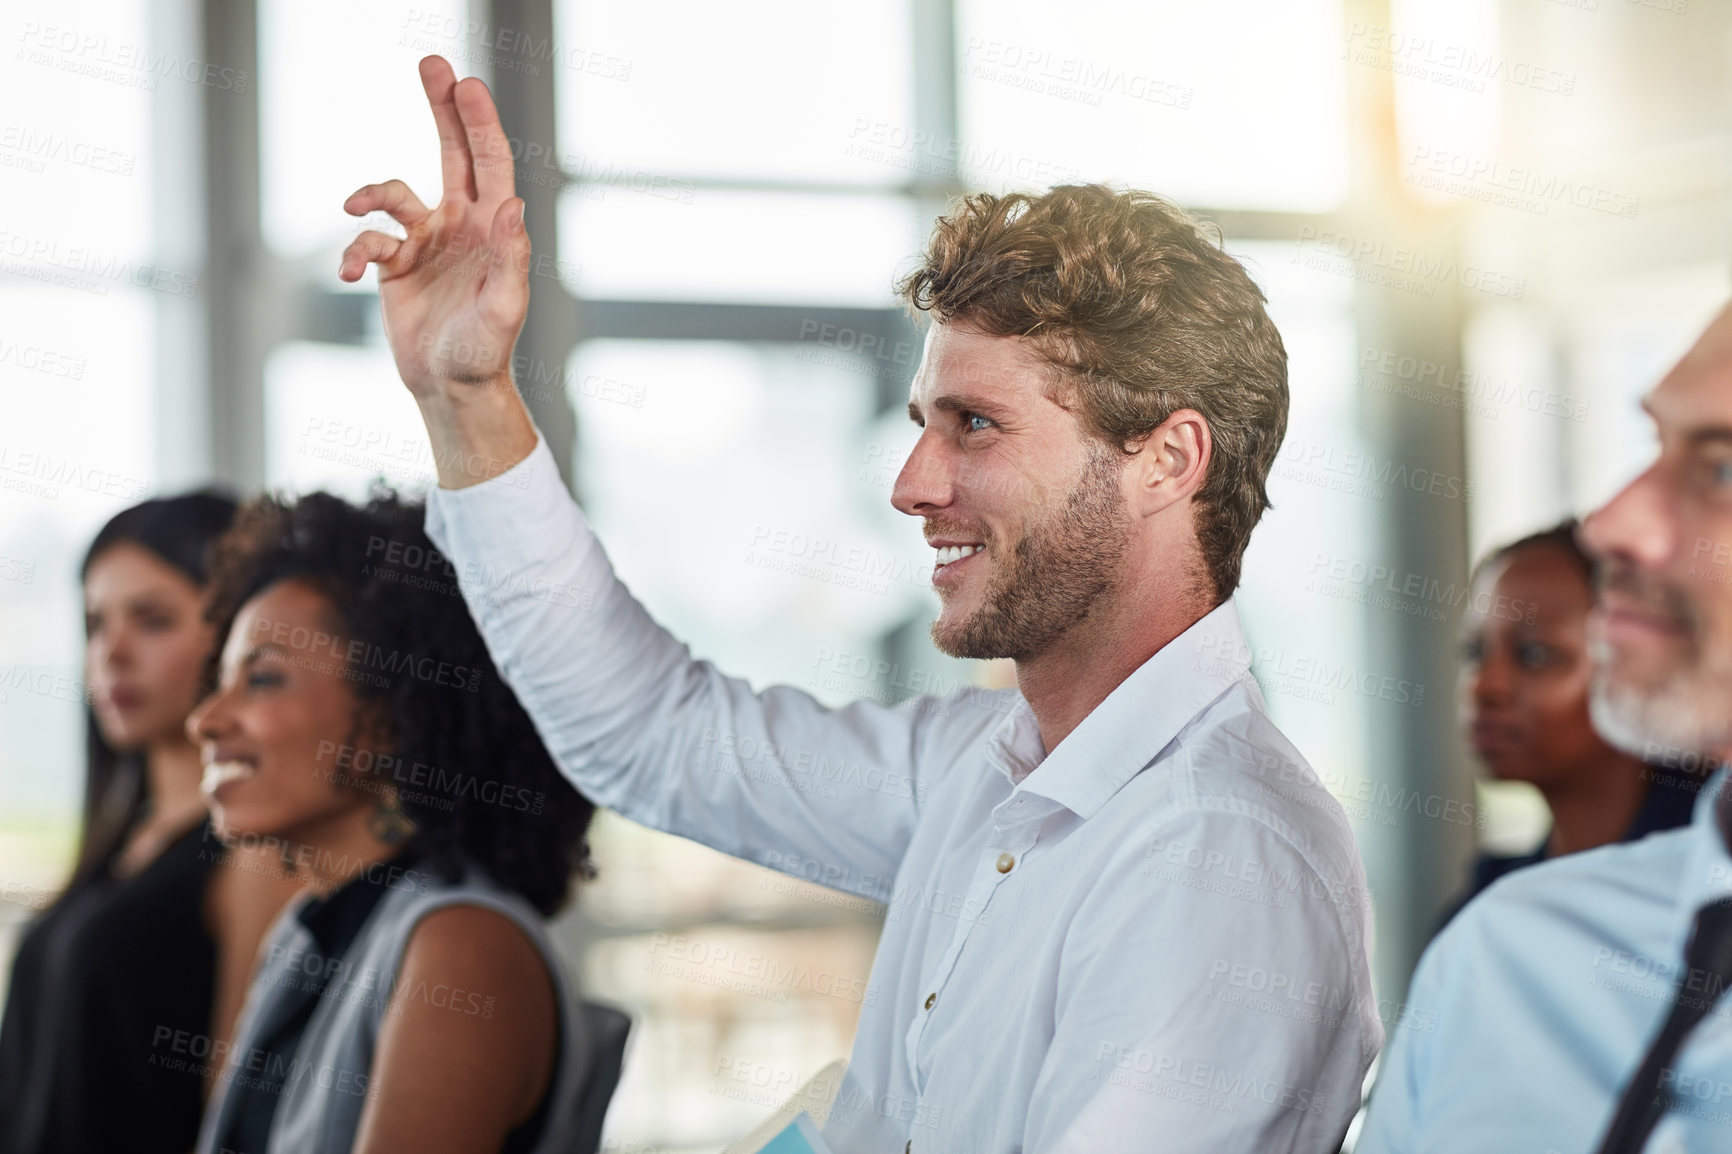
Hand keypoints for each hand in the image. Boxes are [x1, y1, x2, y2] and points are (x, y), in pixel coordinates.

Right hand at [339, 56, 527, 400]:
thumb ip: (510, 257)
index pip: (490, 163)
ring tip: (354, 207)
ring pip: (394, 194)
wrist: (451, 386)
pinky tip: (351, 272)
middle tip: (433, 64)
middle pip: (452, 152)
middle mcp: (461, 224)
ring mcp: (426, 240)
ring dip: (372, 194)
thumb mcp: (505, 307)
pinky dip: (355, 251)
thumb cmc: (486, 349)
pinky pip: (367, 241)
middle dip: (442, 109)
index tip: (466, 83)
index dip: (478, 122)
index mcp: (493, 227)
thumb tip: (512, 205)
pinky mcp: (395, 264)